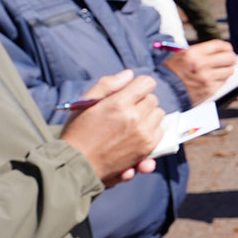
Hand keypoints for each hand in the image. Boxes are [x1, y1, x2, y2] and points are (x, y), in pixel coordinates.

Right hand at [60, 71, 164, 186]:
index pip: (147, 83)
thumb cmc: (78, 131)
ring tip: (130, 123)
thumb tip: (129, 74)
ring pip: (159, 115)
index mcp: (119, 103)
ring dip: (148, 116)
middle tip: (126, 110)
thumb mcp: (86, 103)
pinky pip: (160, 132)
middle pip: (153, 99)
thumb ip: (108, 84)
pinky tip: (136, 134)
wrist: (77, 164)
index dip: (138, 86)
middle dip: (141, 101)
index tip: (130, 93)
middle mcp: (135, 117)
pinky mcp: (147, 148)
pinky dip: (151, 131)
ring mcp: (143, 134)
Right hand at [162, 39, 236, 102]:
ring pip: (229, 71)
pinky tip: (215, 79)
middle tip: (228, 60)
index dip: (226, 47)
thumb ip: (200, 51)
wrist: (164, 91)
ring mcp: (207, 78)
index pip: (220, 45)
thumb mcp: (182, 55)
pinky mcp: (210, 90)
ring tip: (221, 70)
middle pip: (230, 58)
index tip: (227, 49)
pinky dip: (221, 80)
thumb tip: (219, 50)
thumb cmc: (172, 72)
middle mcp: (202, 65)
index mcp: (194, 53)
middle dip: (230, 58)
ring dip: (227, 70)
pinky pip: (224, 82)